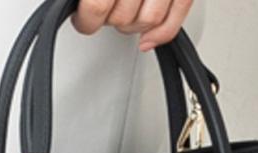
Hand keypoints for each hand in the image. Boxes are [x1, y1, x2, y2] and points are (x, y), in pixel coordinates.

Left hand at [73, 0, 193, 51]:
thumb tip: (78, 7)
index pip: (97, 7)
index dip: (86, 20)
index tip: (83, 21)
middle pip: (121, 17)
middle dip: (110, 20)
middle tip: (104, 14)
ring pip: (147, 21)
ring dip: (133, 26)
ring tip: (125, 15)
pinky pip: (178, 14)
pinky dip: (162, 33)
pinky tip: (147, 39)